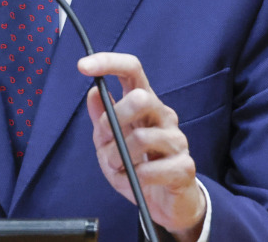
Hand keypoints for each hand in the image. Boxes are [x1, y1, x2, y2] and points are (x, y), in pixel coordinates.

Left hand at [78, 53, 205, 241]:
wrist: (165, 204)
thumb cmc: (137, 168)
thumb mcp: (109, 144)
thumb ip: (102, 120)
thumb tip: (93, 92)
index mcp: (145, 104)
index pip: (132, 69)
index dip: (108, 62)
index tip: (83, 66)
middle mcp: (163, 115)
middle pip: (139, 98)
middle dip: (113, 122)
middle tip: (105, 148)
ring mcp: (177, 139)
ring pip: (141, 138)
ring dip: (119, 158)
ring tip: (119, 170)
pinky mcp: (184, 166)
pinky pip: (151, 169)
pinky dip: (135, 178)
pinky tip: (136, 182)